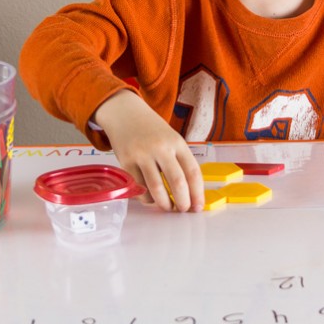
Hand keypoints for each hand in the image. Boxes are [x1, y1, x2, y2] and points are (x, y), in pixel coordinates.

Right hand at [93, 90, 203, 212]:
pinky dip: (147, 198)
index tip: (198, 206)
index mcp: (177, 142)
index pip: (193, 171)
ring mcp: (142, 154)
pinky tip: (151, 198)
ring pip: (157, 188)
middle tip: (184, 210)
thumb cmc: (151, 129)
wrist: (125, 113)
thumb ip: (180, 160)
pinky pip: (139, 187)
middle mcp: (161, 147)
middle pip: (177, 182)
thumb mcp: (171, 138)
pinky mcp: (126, 162)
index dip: (198, 193)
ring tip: (168, 207)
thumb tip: (191, 191)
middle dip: (183, 202)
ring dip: (164, 204)